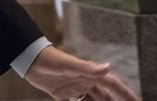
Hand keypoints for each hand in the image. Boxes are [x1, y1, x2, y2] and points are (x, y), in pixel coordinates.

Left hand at [24, 46, 138, 100]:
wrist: (30, 60)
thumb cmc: (50, 59)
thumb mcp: (69, 64)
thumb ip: (88, 67)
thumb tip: (108, 67)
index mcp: (90, 74)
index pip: (113, 85)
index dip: (126, 94)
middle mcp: (85, 81)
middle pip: (106, 96)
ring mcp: (75, 87)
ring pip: (94, 100)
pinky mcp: (63, 93)